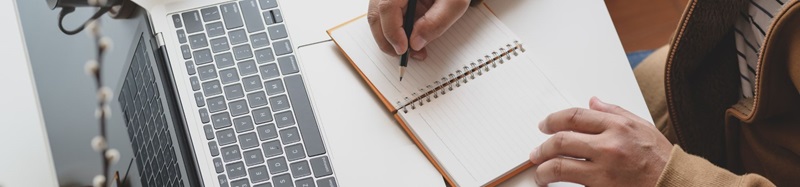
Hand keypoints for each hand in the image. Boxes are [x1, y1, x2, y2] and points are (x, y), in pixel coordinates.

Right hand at [367, 0, 470, 59]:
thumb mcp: (454, 2)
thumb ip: (437, 22)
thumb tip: (415, 43)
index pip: (387, 7)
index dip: (392, 32)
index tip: (404, 49)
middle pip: (376, 14)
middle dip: (388, 40)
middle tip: (405, 55)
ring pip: (377, 16)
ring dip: (390, 37)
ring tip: (412, 49)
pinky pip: (384, 15)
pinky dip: (394, 30)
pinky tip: (410, 37)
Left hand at [530, 97, 672, 185]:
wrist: (675, 185)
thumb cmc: (661, 159)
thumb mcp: (642, 126)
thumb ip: (615, 112)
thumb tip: (592, 101)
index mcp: (618, 125)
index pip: (574, 116)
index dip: (553, 120)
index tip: (544, 126)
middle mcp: (609, 145)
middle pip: (561, 140)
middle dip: (542, 147)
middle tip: (535, 152)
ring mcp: (605, 170)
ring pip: (559, 165)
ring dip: (543, 170)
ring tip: (540, 173)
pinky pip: (571, 184)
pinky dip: (558, 184)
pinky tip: (552, 184)